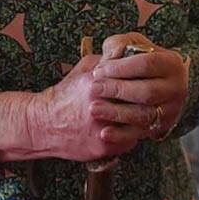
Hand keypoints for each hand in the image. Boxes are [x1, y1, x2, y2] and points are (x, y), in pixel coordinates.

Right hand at [28, 54, 146, 160]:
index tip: (149, 79)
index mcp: (96, 84)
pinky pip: (129, 141)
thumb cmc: (66, 94)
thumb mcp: (83, 69)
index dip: (144, 80)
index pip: (133, 80)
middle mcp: (100, 106)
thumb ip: (106, 61)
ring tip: (144, 112)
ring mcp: (102, 129)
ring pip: (138, 124)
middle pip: (139, 103)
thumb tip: (128, 52)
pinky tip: (130, 127)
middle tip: (154, 97)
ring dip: (144, 119)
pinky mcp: (102, 146)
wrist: (44, 124)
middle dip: (148, 101)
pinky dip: (133, 135)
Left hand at [89, 32, 188, 139]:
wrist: (161, 83)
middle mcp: (176, 88)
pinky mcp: (161, 127)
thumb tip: (110, 57)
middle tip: (94, 88)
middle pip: (146, 92)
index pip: (147, 64)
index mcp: (171, 63)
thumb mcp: (133, 44)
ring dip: (116, 113)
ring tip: (94, 108)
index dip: (120, 68)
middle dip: (117, 90)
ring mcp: (171, 110)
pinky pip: (140, 133)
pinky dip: (121, 135)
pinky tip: (104, 133)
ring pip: (144, 115)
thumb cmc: (140, 59)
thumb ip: (119, 44)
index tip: (99, 70)